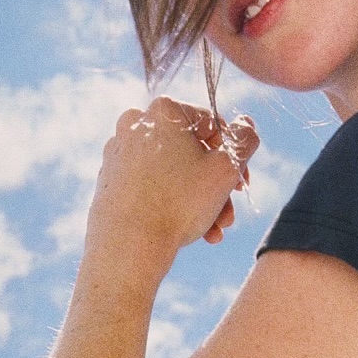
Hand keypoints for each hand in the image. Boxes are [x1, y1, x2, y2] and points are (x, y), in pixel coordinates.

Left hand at [85, 100, 259, 280]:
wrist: (127, 246)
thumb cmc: (178, 203)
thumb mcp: (226, 169)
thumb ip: (245, 140)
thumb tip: (246, 125)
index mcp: (163, 111)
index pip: (213, 124)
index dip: (234, 155)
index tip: (241, 183)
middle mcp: (135, 124)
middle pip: (192, 151)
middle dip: (216, 185)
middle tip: (229, 213)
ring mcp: (119, 152)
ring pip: (173, 171)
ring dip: (199, 199)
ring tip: (215, 229)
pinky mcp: (111, 178)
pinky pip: (152, 184)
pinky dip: (173, 202)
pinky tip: (192, 230)